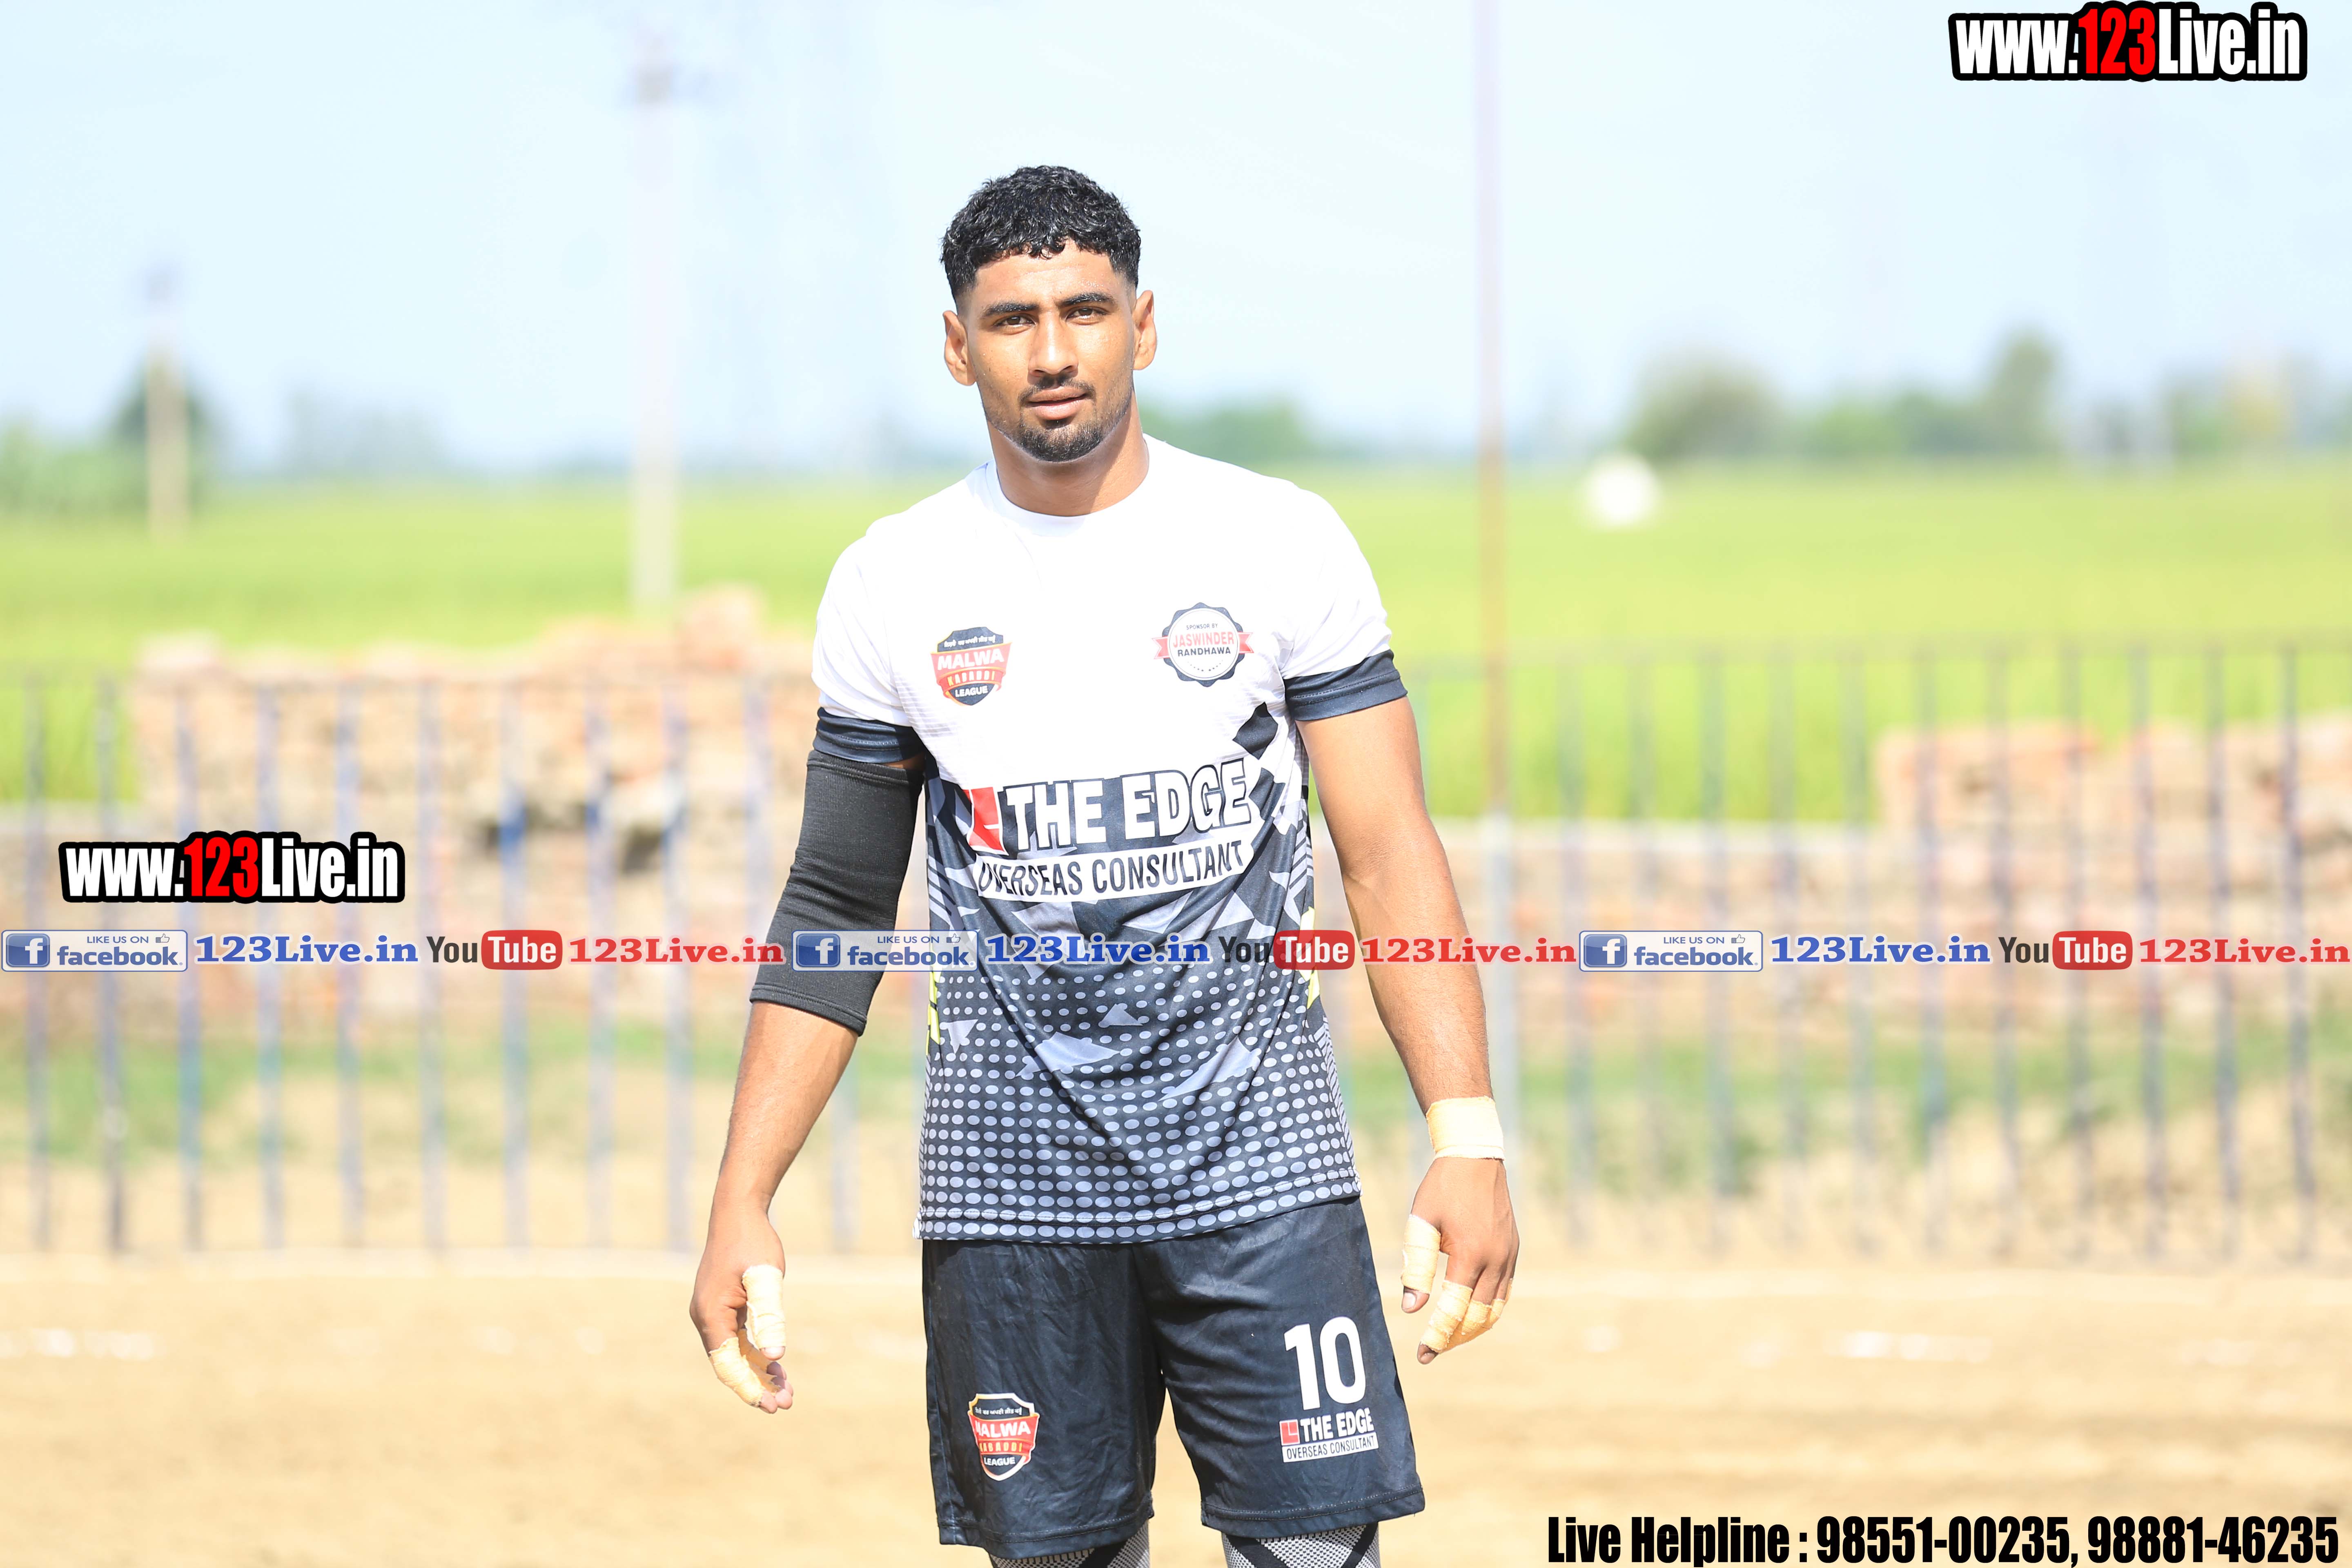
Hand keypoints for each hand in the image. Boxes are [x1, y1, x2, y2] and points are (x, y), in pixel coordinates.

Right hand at [689, 1203, 791, 1411]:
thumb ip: (768, 1316)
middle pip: (731, 1363)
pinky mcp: (725, 1306)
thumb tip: (775, 1356)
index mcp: (710, 1315)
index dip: (749, 1388)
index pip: (727, 1364)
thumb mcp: (765, 1277)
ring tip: (787, 1393)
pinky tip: (777, 1367)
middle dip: (757, 1385)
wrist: (738, 1211)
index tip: (771, 1406)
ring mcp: (714, 1312)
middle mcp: (706, 1318)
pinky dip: (757, 1353)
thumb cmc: (752, 1241)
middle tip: (785, 1405)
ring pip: (736, 1354)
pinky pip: (739, 1339)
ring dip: (759, 1372)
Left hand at [1398, 1156, 1517, 1362]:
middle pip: (1477, 1317)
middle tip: (1431, 1351)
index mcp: (1470, 1254)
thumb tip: (1412, 1308)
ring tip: (1448, 1338)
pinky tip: (1470, 1315)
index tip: (1422, 1355)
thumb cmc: (1441, 1188)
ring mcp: (1509, 1256)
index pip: (1454, 1309)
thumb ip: (1417, 1265)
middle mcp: (1495, 1260)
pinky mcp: (1513, 1251)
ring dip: (1472, 1329)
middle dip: (1454, 1339)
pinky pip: (1504, 1292)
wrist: (1475, 1157)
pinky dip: (1488, 1311)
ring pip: (1495, 1309)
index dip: (1437, 1336)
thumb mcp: (1421, 1222)